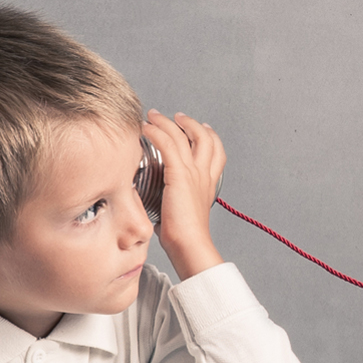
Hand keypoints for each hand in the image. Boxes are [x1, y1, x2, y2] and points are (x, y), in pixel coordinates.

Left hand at [144, 109, 225, 280]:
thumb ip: (171, 202)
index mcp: (208, 184)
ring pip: (186, 135)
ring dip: (169, 122)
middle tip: (177, 117)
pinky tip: (146, 128)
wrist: (189, 245)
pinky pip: (168, 144)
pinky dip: (157, 132)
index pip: (216, 152)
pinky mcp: (179, 175)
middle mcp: (204, 175)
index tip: (202, 128)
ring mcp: (194, 173)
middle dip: (191, 123)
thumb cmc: (183, 238)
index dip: (210, 136)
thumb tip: (152, 201)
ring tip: (155, 116)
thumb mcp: (180, 213)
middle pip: (206, 138)